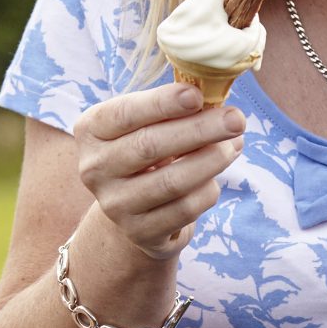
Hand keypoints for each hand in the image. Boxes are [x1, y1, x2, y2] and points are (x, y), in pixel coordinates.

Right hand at [71, 82, 244, 260]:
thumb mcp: (147, 125)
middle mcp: (94, 168)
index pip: (125, 113)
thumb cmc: (146, 152)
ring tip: (234, 145)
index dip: (162, 103)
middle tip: (236, 119)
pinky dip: (207, 191)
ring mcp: (114, 204)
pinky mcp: (139, 232)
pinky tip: (214, 181)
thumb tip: (221, 108)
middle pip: (150, 146)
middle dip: (199, 130)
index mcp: (91, 130)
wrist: (134, 209)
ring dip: (211, 160)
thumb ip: (175, 112)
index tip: (197, 95)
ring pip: (171, 181)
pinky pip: (183, 210)